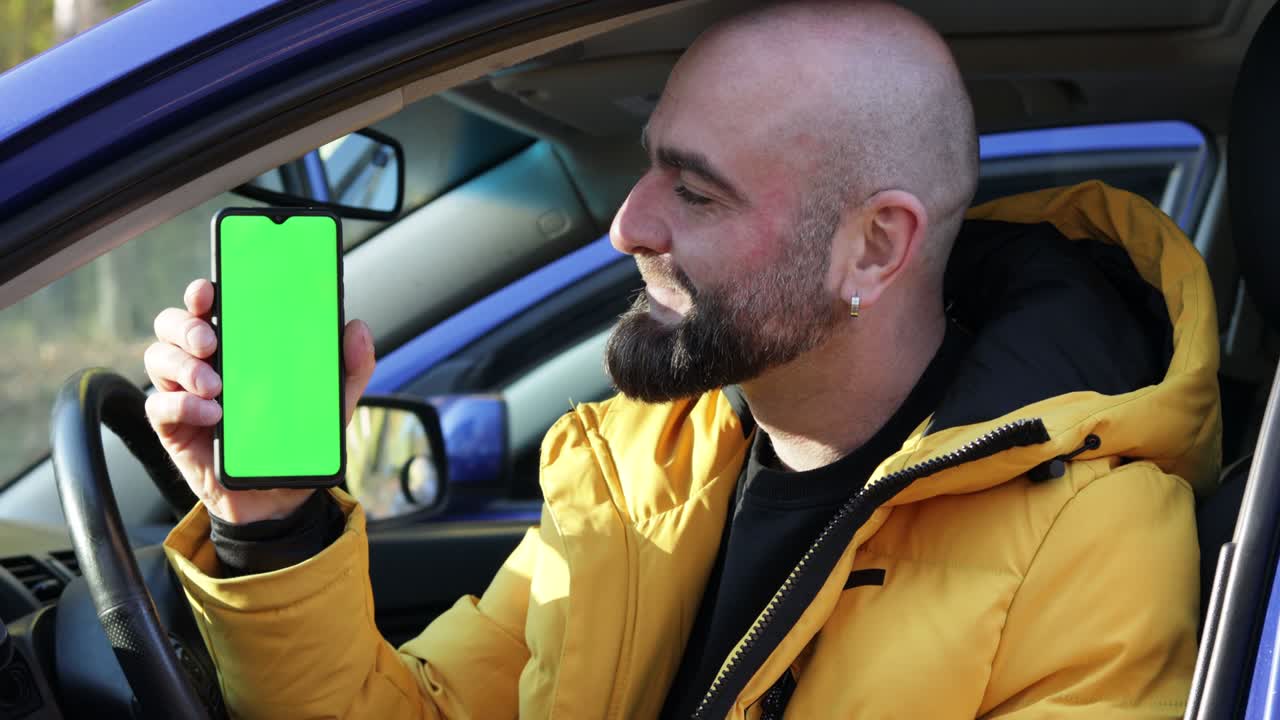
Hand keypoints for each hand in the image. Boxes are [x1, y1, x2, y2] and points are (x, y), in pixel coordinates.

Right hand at [144, 279, 375, 523]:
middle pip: (172, 325)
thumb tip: (357, 329)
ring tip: (215, 386)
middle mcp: (204, 362)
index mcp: (237, 346)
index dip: (201, 293)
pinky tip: (210, 414)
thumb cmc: (297, 437)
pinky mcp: (172, 427)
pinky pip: (159, 406)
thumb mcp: (332, 402)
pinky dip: (181, 406)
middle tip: (211, 342)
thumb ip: (349, 367)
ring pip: (158, 358)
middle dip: (186, 325)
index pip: (209, 306)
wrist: (279, 496)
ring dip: (183, 365)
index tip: (208, 291)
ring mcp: (184, 393)